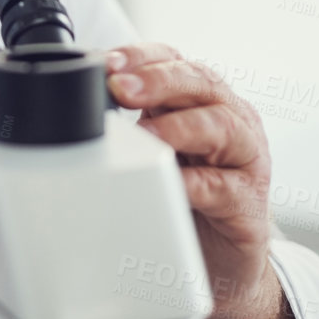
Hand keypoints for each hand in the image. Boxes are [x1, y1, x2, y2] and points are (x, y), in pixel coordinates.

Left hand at [105, 43, 300, 318]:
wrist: (220, 262)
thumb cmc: (186, 198)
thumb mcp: (153, 152)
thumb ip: (127, 126)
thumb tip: (71, 109)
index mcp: (200, 101)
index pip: (174, 60)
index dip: (142, 56)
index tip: (107, 63)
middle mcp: (229, 120)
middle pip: (201, 83)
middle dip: (158, 81)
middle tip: (122, 88)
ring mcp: (244, 159)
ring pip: (222, 126)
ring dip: (180, 126)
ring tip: (146, 134)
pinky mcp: (248, 203)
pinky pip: (224, 187)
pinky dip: (197, 182)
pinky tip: (173, 184)